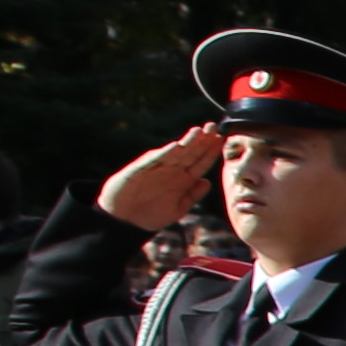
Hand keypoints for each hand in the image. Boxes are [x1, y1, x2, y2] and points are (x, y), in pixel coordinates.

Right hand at [98, 124, 220, 231]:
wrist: (123, 218)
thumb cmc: (151, 213)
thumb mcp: (178, 208)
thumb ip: (192, 196)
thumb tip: (207, 181)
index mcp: (183, 179)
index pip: (201, 162)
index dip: (211, 151)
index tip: (222, 140)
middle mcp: (172, 170)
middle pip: (191, 152)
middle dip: (203, 140)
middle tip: (215, 126)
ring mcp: (157, 168)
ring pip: (175, 152)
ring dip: (187, 141)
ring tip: (199, 130)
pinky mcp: (140, 170)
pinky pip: (155, 160)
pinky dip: (165, 153)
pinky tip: (176, 146)